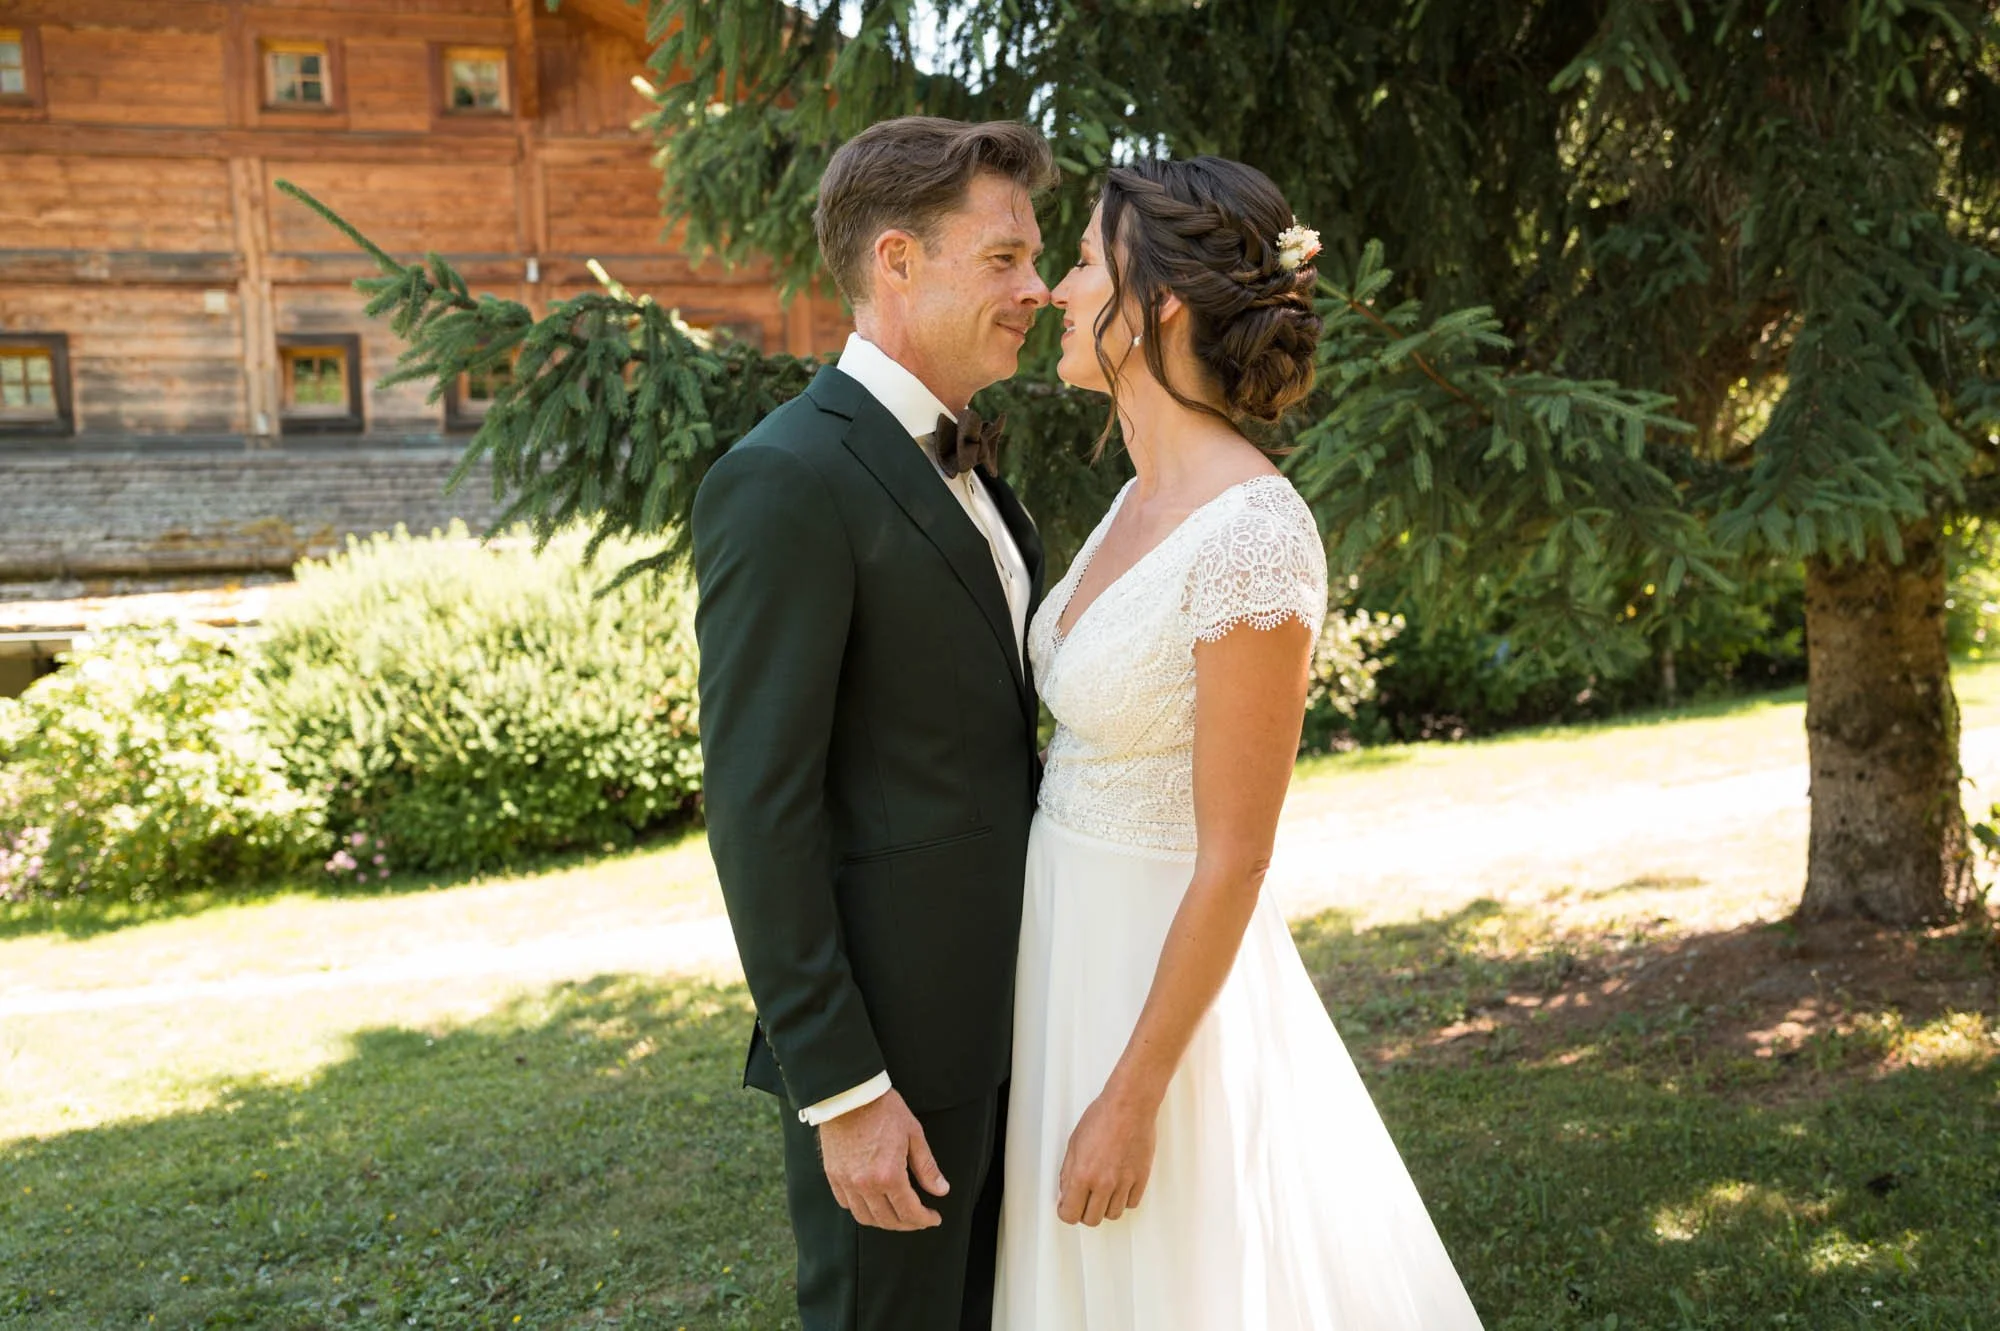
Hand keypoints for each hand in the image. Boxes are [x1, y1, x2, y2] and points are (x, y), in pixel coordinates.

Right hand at [817, 1089, 949, 1230]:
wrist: (849, 1093)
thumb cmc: (884, 1109)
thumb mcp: (914, 1134)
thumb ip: (927, 1167)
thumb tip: (941, 1191)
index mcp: (889, 1175)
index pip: (909, 1212)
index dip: (925, 1220)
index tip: (934, 1218)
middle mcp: (865, 1185)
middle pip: (888, 1221)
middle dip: (908, 1224)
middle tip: (920, 1218)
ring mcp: (846, 1182)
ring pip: (865, 1218)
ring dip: (884, 1222)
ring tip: (898, 1215)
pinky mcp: (833, 1175)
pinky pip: (846, 1204)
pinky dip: (862, 1209)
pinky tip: (873, 1202)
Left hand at [1056, 1087, 1156, 1225]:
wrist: (1129, 1106)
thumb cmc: (1102, 1117)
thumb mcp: (1074, 1143)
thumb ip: (1068, 1172)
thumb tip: (1066, 1192)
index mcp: (1082, 1174)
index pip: (1070, 1214)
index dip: (1066, 1212)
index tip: (1067, 1207)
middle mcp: (1103, 1183)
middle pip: (1092, 1220)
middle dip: (1084, 1212)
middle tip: (1084, 1200)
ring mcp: (1124, 1183)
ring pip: (1113, 1215)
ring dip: (1105, 1207)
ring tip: (1103, 1191)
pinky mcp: (1141, 1179)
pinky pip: (1131, 1203)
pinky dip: (1123, 1199)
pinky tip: (1119, 1187)